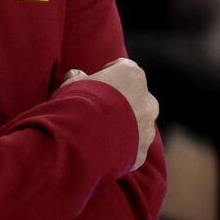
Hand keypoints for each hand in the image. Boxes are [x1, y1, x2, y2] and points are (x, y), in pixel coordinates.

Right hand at [64, 57, 156, 171]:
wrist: (82, 139)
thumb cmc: (77, 104)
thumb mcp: (71, 83)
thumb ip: (78, 77)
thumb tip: (76, 75)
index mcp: (132, 76)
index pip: (124, 68)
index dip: (108, 74)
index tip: (95, 83)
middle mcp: (147, 101)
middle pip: (136, 98)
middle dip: (121, 103)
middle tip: (97, 111)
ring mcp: (148, 128)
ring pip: (138, 125)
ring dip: (124, 127)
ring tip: (99, 134)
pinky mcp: (142, 152)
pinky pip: (133, 148)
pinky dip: (122, 149)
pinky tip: (102, 151)